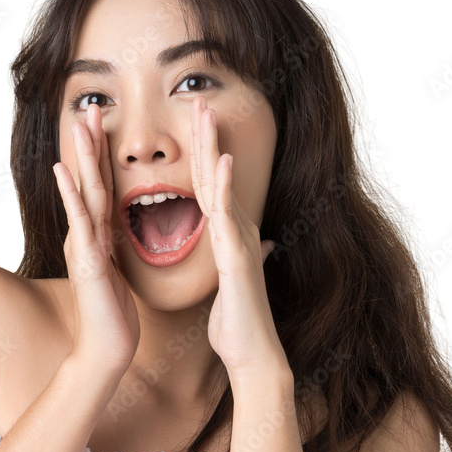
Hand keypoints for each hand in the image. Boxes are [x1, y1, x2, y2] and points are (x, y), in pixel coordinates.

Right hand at [52, 103, 139, 381]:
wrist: (108, 349)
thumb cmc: (116, 316)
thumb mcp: (119, 273)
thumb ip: (116, 250)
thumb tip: (118, 235)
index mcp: (99, 237)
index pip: (102, 188)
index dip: (104, 156)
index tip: (106, 124)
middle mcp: (87, 236)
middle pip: (90, 181)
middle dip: (92, 144)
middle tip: (92, 107)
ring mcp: (83, 246)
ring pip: (84, 193)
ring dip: (82, 158)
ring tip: (79, 125)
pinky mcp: (86, 261)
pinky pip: (80, 222)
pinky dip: (72, 195)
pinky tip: (64, 171)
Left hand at [190, 95, 289, 384]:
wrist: (251, 353)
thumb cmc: (236, 322)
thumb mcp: (231, 283)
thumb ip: (239, 260)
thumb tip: (258, 246)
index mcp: (226, 236)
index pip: (209, 187)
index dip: (201, 154)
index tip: (192, 123)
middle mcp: (234, 232)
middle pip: (216, 176)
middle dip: (207, 136)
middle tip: (197, 98)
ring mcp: (238, 242)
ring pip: (222, 186)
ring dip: (214, 148)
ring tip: (205, 114)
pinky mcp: (237, 259)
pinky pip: (228, 218)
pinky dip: (225, 190)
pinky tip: (222, 163)